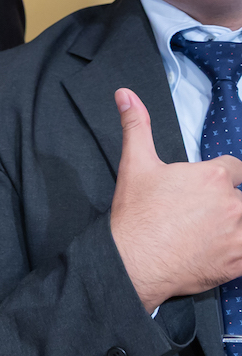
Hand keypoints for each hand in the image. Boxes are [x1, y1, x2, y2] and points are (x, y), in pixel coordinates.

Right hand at [109, 88, 241, 310]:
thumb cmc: (135, 215)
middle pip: (241, 199)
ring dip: (234, 226)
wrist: (133, 261)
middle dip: (226, 206)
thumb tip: (126, 93)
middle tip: (201, 218)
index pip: (236, 169)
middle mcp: (231, 203)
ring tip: (211, 235)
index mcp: (212, 177)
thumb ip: (136, 126)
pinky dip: (239, 251)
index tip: (209, 190)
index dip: (222, 178)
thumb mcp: (135, 164)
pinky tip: (223, 251)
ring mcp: (238, 234)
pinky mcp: (239, 261)